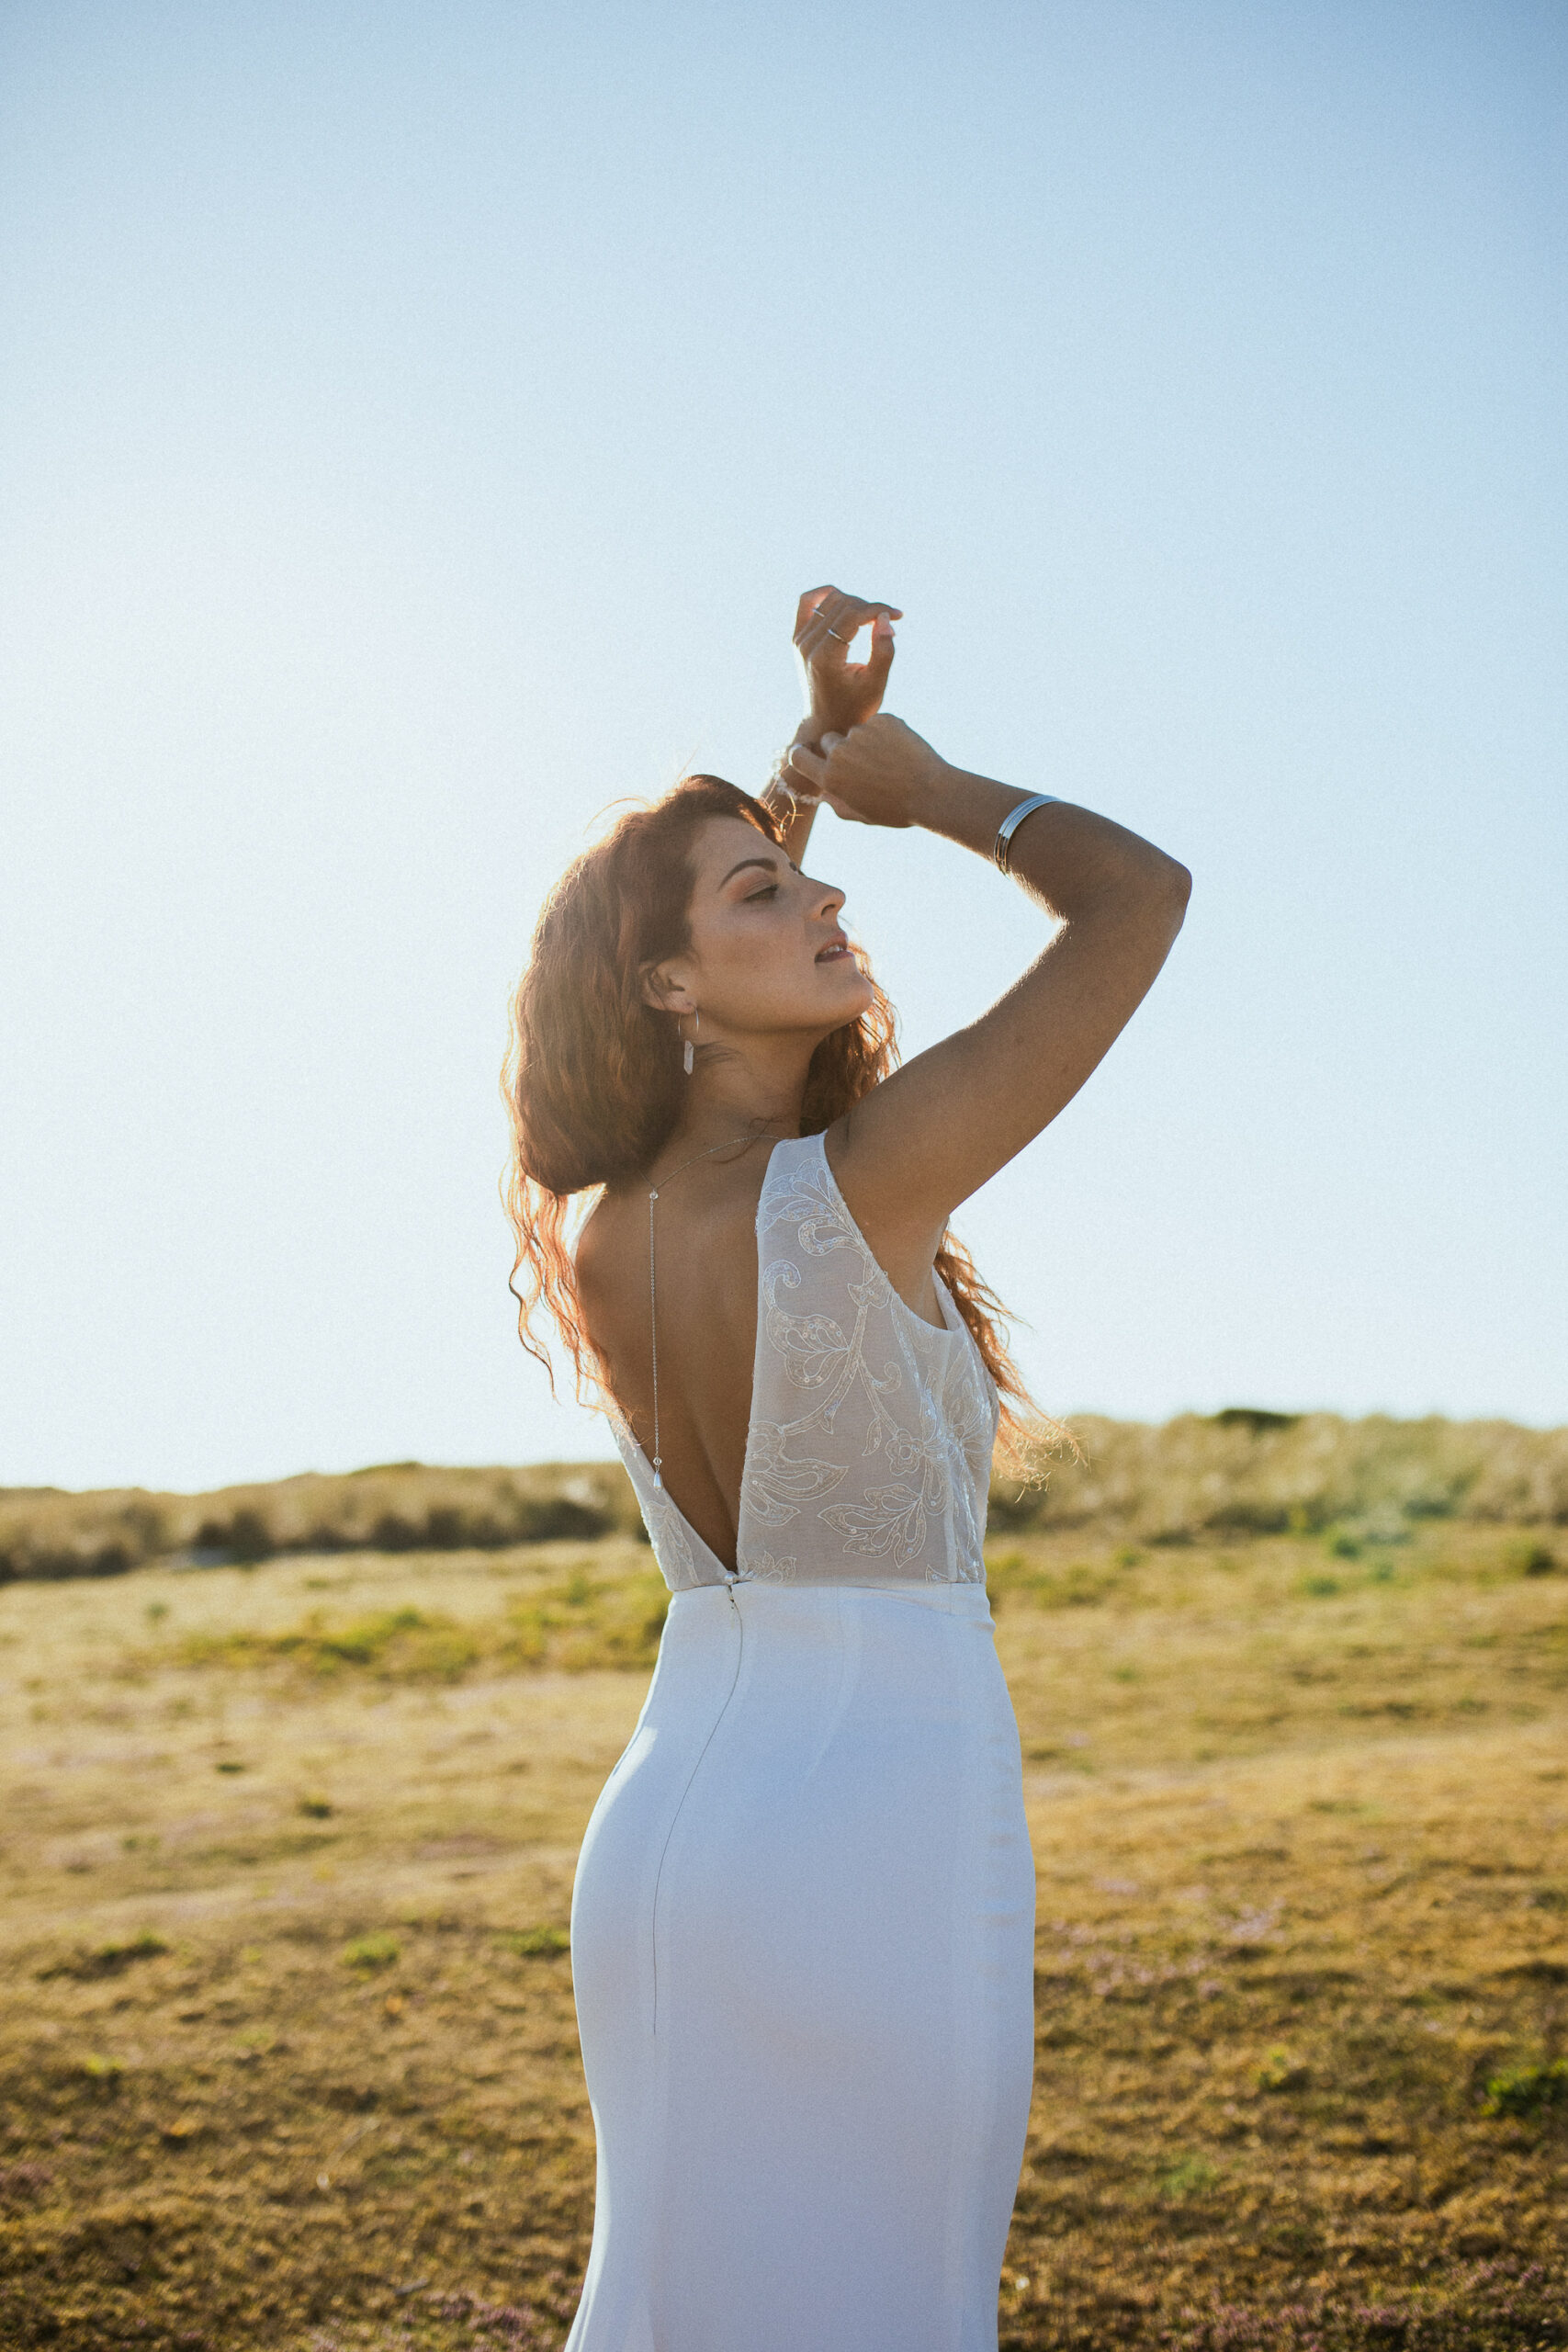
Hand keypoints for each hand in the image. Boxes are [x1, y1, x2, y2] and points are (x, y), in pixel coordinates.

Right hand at [786, 713, 949, 830]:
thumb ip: (838, 805)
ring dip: (866, 741)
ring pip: (855, 731)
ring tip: (889, 761)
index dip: (801, 754)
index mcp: (830, 778)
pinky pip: (877, 724)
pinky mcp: (882, 720)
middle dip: (838, 747)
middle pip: (828, 740)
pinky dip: (886, 733)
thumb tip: (824, 794)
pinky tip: (901, 751)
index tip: (805, 752)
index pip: (798, 757)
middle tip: (863, 762)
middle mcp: (840, 752)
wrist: (931, 792)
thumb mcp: (863, 815)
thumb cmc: (896, 810)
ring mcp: (861, 733)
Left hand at [792, 585, 901, 743]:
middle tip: (888, 622)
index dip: (878, 609)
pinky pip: (807, 602)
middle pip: (842, 604)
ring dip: (854, 602)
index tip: (898, 614)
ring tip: (871, 620)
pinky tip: (844, 600)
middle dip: (870, 607)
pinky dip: (825, 595)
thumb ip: (883, 651)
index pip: (852, 615)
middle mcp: (807, 645)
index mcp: (825, 657)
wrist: (826, 722)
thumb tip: (885, 617)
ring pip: (829, 599)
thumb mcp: (876, 684)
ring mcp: (799, 640)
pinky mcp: (797, 637)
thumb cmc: (855, 707)